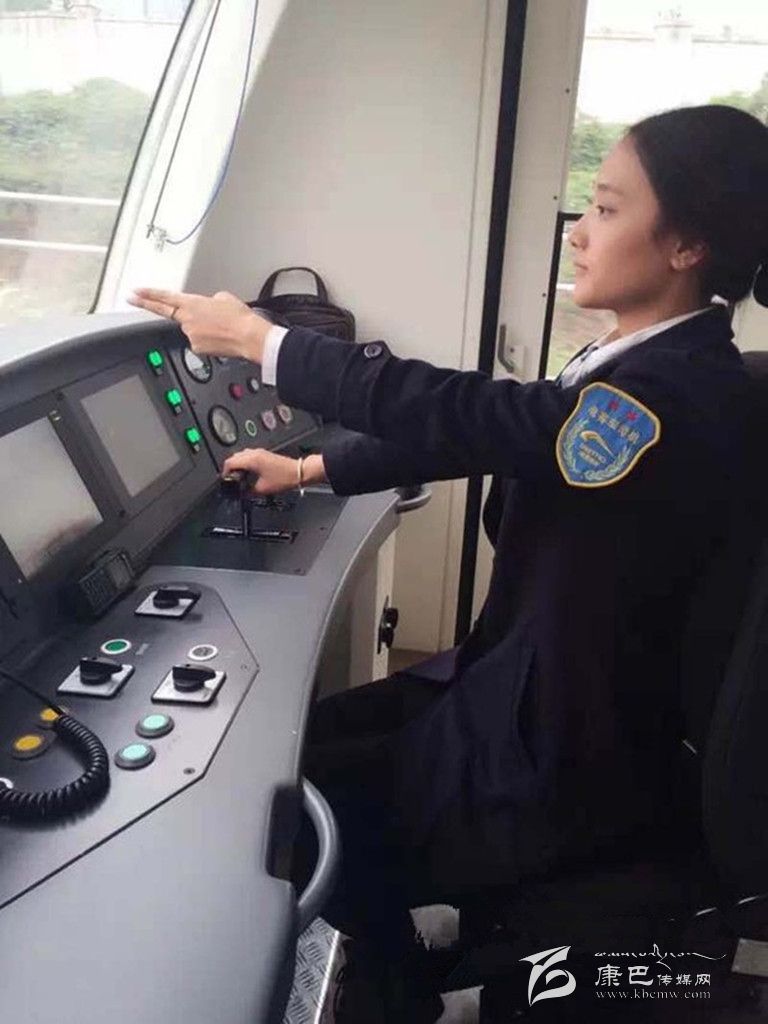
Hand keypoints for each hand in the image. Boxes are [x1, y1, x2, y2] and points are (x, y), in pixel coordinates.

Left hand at [127, 287, 270, 362]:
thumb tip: (208, 307)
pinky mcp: (197, 349)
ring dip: (201, 328)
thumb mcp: (224, 298)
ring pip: (191, 330)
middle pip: (167, 312)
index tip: (135, 292)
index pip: (165, 297)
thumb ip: (209, 301)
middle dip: (146, 304)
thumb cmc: (240, 318)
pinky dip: (208, 339)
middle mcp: (188, 320)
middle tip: (131, 299)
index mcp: (192, 303)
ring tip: (220, 328)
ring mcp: (191, 335)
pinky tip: (221, 337)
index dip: (148, 294)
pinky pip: (199, 342)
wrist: (249, 337)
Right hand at [222, 449, 326, 494]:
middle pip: (234, 458)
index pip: (229, 462)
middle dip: (230, 469)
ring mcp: (260, 452)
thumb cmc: (284, 478)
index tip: (226, 480)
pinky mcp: (265, 454)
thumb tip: (242, 493)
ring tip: (240, 478)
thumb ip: (248, 491)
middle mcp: (254, 453)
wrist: (299, 472)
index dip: (225, 472)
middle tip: (232, 481)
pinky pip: (249, 456)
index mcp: (251, 459)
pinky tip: (249, 473)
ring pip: (241, 456)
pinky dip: (245, 463)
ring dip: (238, 465)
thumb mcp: (262, 489)